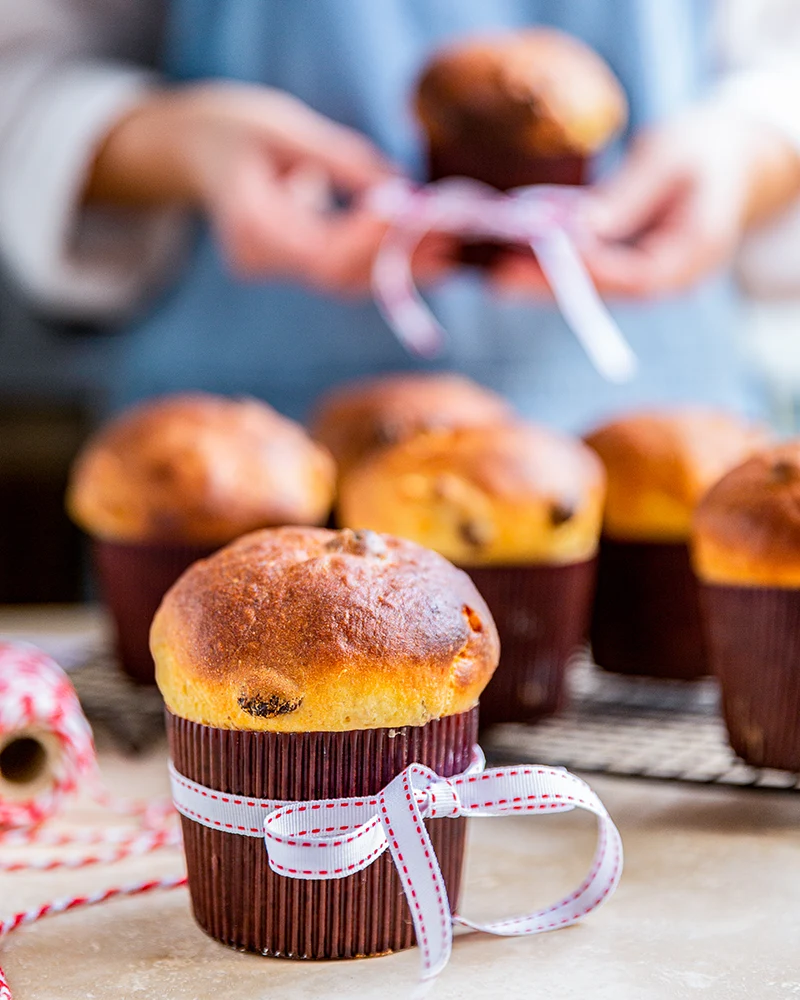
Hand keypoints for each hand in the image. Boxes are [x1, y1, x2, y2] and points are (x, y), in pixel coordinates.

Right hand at [85, 82, 455, 292]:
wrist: (195, 150)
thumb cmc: (235, 129)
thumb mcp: (287, 129)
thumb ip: (344, 162)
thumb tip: (403, 191)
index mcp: (247, 224)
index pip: (319, 252)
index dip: (371, 241)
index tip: (416, 214)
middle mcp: (258, 259)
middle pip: (337, 275)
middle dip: (396, 259)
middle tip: (449, 238)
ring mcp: (273, 269)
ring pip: (343, 281)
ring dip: (398, 267)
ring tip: (448, 247)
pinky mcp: (290, 266)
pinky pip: (339, 272)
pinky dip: (380, 262)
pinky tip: (421, 251)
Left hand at [490, 108, 799, 298]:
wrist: (734, 156)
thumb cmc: (705, 147)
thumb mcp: (669, 157)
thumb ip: (627, 197)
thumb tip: (581, 230)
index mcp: (697, 249)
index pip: (638, 275)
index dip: (591, 269)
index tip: (547, 255)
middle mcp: (676, 275)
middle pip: (609, 290)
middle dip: (553, 284)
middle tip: (501, 276)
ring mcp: (656, 276)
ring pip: (597, 286)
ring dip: (548, 280)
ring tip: (499, 270)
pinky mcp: (637, 267)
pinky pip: (595, 272)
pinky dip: (559, 265)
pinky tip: (520, 256)